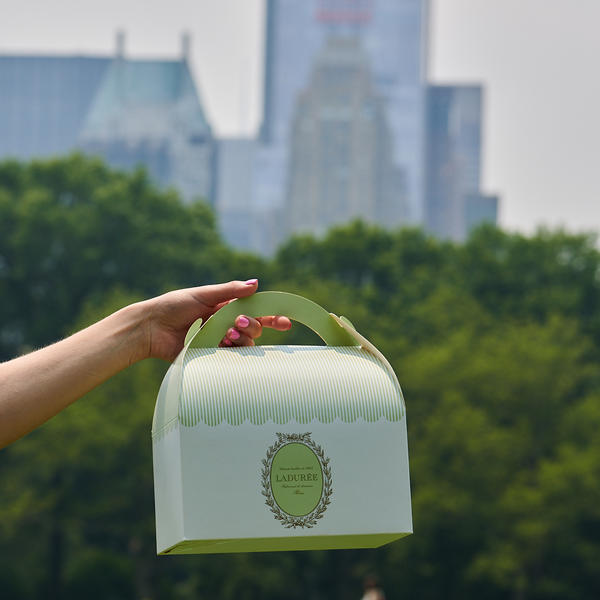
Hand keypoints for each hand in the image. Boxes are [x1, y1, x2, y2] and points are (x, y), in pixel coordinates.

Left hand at [141, 279, 291, 361]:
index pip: (255, 310)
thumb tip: (256, 283)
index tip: (285, 323)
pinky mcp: (211, 355)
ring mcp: (219, 341)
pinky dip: (232, 349)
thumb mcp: (203, 294)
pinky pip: (232, 356)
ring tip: (226, 333)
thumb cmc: (174, 306)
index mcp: (226, 307)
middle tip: (238, 323)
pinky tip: (223, 342)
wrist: (151, 328)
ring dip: (242, 337)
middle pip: (255, 327)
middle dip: (253, 325)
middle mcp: (226, 323)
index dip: (272, 316)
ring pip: (246, 343)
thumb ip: (230, 290)